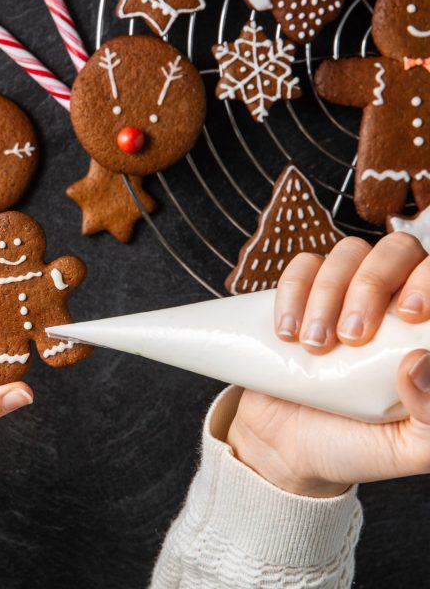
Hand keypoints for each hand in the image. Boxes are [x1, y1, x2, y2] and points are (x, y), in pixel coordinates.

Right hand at [227, 234, 429, 496]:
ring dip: (328, 293)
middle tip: (351, 336)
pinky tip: (286, 333)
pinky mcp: (299, 295)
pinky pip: (300, 266)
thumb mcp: (407, 448)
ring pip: (346, 253)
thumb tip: (421, 361)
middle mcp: (391, 300)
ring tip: (314, 345)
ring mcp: (343, 292)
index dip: (428, 281)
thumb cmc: (356, 444)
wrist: (286, 449)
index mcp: (422, 331)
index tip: (410, 314)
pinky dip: (292, 292)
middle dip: (372, 285)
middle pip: (396, 250)